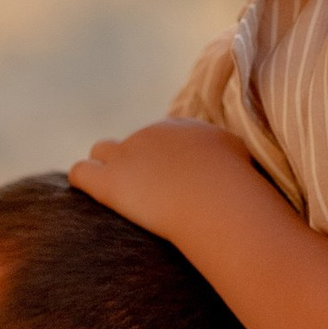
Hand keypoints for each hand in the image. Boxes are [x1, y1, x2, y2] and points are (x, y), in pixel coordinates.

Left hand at [67, 115, 258, 246]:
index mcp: (185, 129)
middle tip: (144, 195)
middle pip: (135, 143)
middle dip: (135, 165)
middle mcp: (153, 134)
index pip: (164, 137)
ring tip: (113, 195)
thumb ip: (233, 162)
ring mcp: (128, 155)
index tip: (171, 184)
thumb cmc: (238, 190)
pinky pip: (81, 172)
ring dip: (106, 168)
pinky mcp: (109, 180)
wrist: (217, 198)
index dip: (164, 161)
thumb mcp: (246, 165)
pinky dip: (84, 182)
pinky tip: (91, 199)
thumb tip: (236, 170)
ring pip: (103, 150)